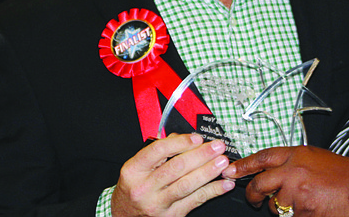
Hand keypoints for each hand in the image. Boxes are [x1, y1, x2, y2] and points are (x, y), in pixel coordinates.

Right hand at [111, 134, 233, 216]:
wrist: (124, 216)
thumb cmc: (134, 187)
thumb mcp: (137, 167)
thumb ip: (159, 151)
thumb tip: (185, 139)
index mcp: (134, 170)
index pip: (158, 151)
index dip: (181, 142)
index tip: (197, 138)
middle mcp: (144, 188)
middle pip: (177, 168)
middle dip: (201, 155)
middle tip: (217, 147)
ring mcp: (158, 204)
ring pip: (187, 185)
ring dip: (208, 172)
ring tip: (223, 162)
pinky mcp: (172, 216)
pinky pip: (195, 201)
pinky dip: (212, 191)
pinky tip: (223, 183)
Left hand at [223, 146, 348, 216]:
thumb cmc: (344, 174)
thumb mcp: (316, 157)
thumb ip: (294, 161)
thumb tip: (272, 169)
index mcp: (297, 155)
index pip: (262, 157)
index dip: (244, 164)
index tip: (232, 170)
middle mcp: (294, 172)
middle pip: (260, 184)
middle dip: (252, 194)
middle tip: (253, 198)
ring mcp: (297, 194)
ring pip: (274, 205)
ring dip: (279, 206)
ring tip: (300, 201)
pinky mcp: (302, 213)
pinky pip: (289, 216)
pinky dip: (295, 214)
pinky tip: (309, 208)